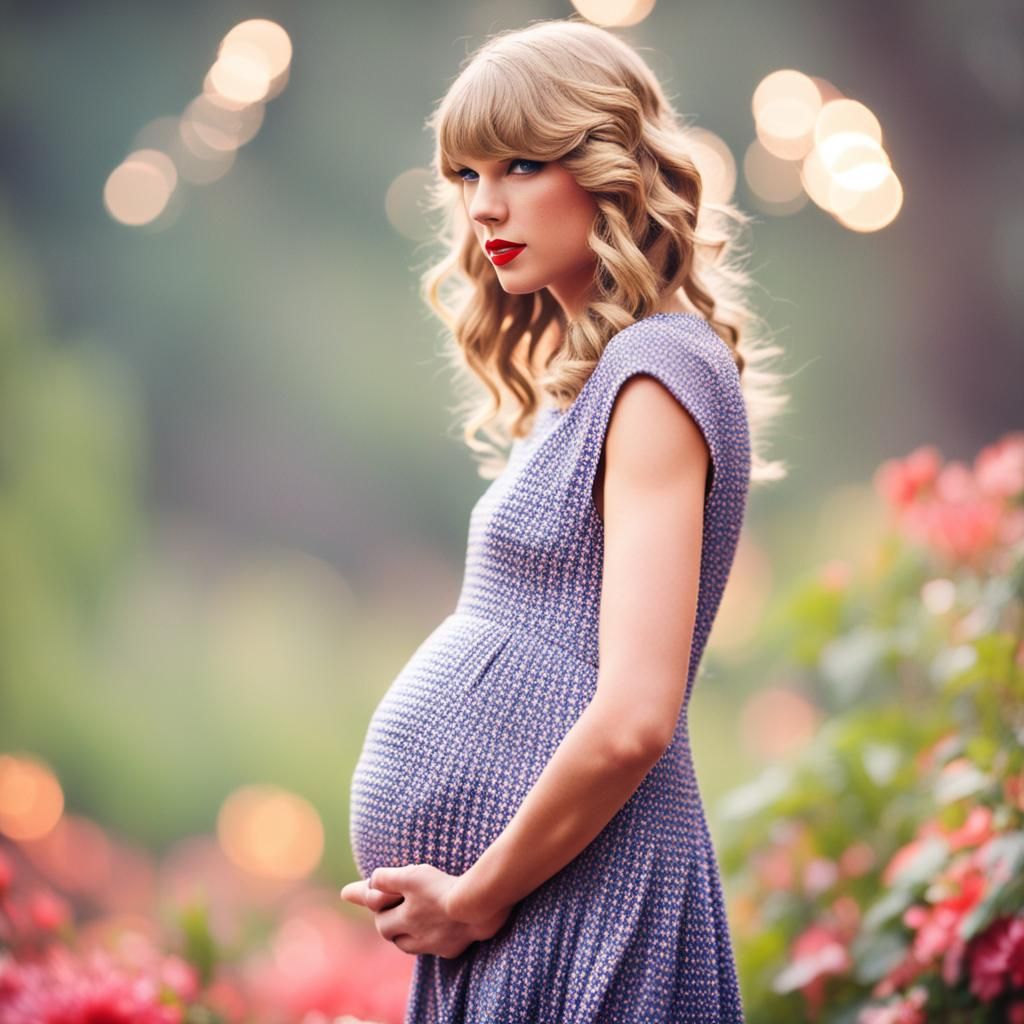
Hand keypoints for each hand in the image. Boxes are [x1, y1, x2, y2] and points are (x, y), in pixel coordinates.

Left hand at [339, 864, 512, 957]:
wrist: (478, 907)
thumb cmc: (441, 888)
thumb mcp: (411, 876)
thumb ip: (386, 879)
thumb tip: (367, 882)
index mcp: (404, 920)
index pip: (381, 920)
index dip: (376, 907)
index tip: (364, 897)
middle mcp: (417, 937)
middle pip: (395, 937)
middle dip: (391, 924)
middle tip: (394, 908)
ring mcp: (436, 945)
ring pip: (413, 945)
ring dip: (409, 934)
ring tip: (414, 918)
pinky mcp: (454, 949)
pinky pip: (438, 947)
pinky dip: (434, 937)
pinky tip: (441, 926)